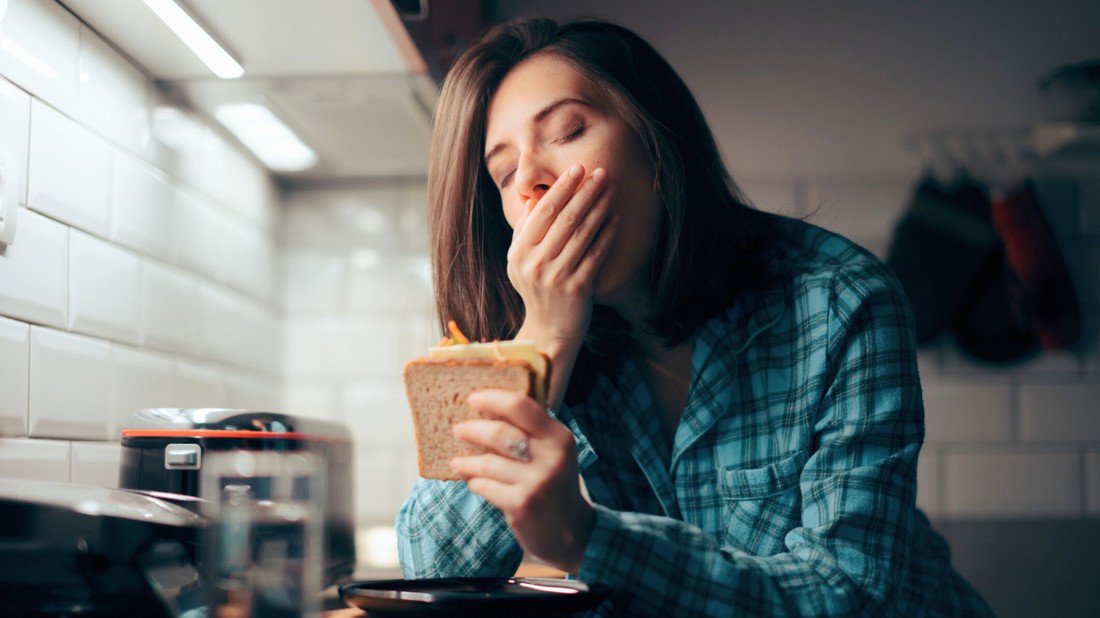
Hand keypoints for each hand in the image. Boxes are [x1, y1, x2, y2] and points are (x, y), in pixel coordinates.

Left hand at [450, 389, 595, 572]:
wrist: (570, 533)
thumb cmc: (554, 485)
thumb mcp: (553, 454)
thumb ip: (531, 431)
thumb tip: (488, 408)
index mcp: (559, 437)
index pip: (522, 406)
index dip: (493, 399)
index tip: (473, 398)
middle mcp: (552, 457)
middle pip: (500, 432)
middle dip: (472, 430)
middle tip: (458, 430)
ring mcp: (537, 482)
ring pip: (487, 462)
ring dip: (467, 462)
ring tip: (457, 463)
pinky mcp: (522, 504)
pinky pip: (485, 486)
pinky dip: (475, 483)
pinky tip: (474, 483)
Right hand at [508, 165, 618, 402]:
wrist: (549, 330)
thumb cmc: (537, 290)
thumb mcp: (521, 262)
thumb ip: (524, 231)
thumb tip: (533, 199)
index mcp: (519, 252)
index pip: (542, 212)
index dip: (561, 188)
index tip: (577, 169)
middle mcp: (535, 263)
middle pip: (564, 218)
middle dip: (584, 191)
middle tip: (600, 172)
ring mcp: (557, 276)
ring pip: (582, 233)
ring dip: (599, 207)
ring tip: (610, 190)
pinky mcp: (577, 288)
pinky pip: (596, 254)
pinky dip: (606, 233)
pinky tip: (615, 218)